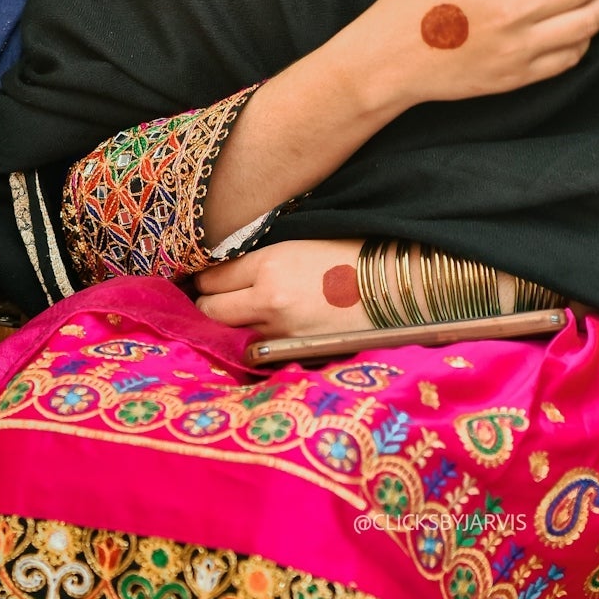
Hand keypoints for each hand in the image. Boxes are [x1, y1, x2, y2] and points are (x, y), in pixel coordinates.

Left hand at [196, 238, 369, 340]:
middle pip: (209, 309)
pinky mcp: (294, 354)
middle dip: (208, 304)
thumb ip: (262, 260)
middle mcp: (268, 300)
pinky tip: (264, 332)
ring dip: (229, 326)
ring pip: (229, 334)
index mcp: (270, 264)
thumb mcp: (299, 244)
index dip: (206, 277)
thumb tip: (229, 270)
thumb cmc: (350, 256)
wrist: (393, 288)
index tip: (208, 278)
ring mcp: (280, 332)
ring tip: (240, 316)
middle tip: (216, 299)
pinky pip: (256, 349)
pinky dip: (253, 342)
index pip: (212, 276)